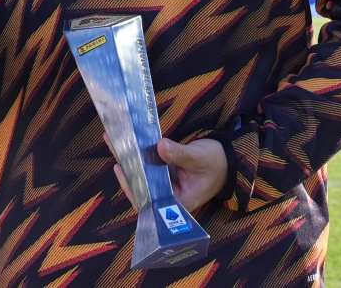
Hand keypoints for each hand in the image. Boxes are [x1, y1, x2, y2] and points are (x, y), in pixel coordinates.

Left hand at [110, 136, 227, 213]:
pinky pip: (147, 166)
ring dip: (128, 157)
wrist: (228, 161)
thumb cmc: (217, 163)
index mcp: (177, 203)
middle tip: (113, 143)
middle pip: (141, 186)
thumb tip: (160, 146)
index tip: (121, 169)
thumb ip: (180, 154)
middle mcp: (167, 198)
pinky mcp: (163, 174)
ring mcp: (164, 185)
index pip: (149, 200)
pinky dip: (138, 154)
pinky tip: (126, 140)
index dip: (133, 186)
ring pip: (141, 175)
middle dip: (126, 167)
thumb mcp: (200, 158)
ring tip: (113, 137)